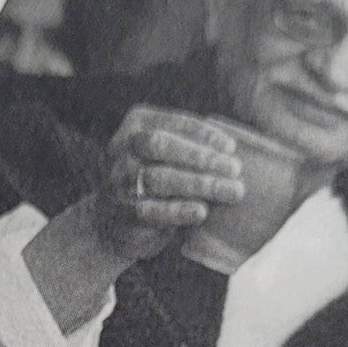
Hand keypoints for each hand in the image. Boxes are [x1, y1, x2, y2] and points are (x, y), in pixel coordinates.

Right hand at [22, 106, 243, 335]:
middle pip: (162, 145)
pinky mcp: (120, 212)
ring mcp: (117, 180)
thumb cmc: (154, 182)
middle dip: (201, 157)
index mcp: (136, 125)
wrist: (112, 223)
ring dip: (201, 184)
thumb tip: (235, 153)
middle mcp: (120, 148)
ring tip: (232, 191)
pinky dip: (179, 210)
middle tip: (235, 170)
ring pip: (160, 177)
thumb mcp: (166, 155)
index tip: (231, 147)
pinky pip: (151, 210)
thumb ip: (190, 147)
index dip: (203, 134)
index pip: (171, 123)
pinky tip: (202, 212)